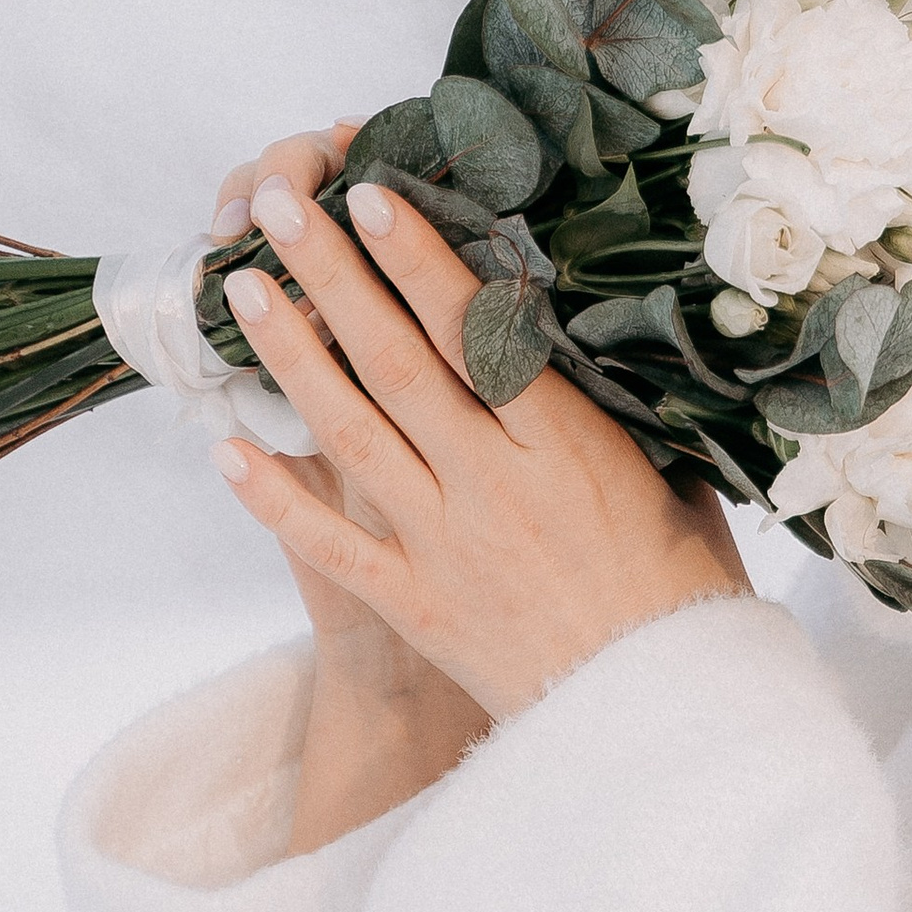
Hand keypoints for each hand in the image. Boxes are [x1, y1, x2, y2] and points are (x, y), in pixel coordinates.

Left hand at [210, 164, 751, 727]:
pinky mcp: (418, 609)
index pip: (476, 333)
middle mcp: (495, 488)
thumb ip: (617, 414)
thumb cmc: (683, 594)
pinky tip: (228, 446)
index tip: (371, 194)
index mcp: (568, 448)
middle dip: (332, 275)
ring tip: (241, 290)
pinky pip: (333, 546)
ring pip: (351, 437)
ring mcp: (447, 549)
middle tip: (279, 206)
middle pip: (395, 364)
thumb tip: (579, 336)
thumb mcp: (673, 483)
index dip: (418, 258)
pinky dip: (276, 498)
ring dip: (291, 358)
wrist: (660, 717)